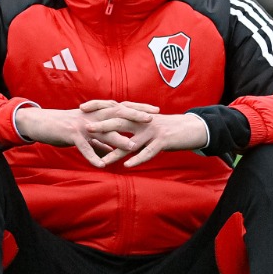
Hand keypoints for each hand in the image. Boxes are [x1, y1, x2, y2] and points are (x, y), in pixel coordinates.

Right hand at [15, 101, 153, 166]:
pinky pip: (84, 147)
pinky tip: (101, 165)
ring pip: (104, 131)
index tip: (155, 111)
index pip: (122, 108)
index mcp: (98, 113)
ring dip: (118, 139)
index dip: (138, 109)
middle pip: (117, 114)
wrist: (43, 123)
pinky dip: (92, 156)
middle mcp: (93, 116)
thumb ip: (100, 142)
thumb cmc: (65, 127)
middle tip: (152, 120)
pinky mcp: (72, 134)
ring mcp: (83, 124)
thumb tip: (112, 153)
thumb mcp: (86, 134)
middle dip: (135, 116)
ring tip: (133, 146)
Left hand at [89, 106, 208, 167]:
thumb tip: (114, 129)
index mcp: (138, 115)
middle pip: (120, 122)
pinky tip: (127, 166)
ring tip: (104, 158)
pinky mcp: (163, 141)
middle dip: (102, 125)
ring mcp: (153, 131)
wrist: (190, 128)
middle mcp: (143, 121)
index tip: (82, 108)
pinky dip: (137, 159)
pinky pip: (148, 152)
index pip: (115, 108)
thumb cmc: (166, 128)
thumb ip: (131, 126)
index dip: (99, 107)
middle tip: (86, 128)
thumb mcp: (147, 124)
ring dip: (117, 149)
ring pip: (132, 141)